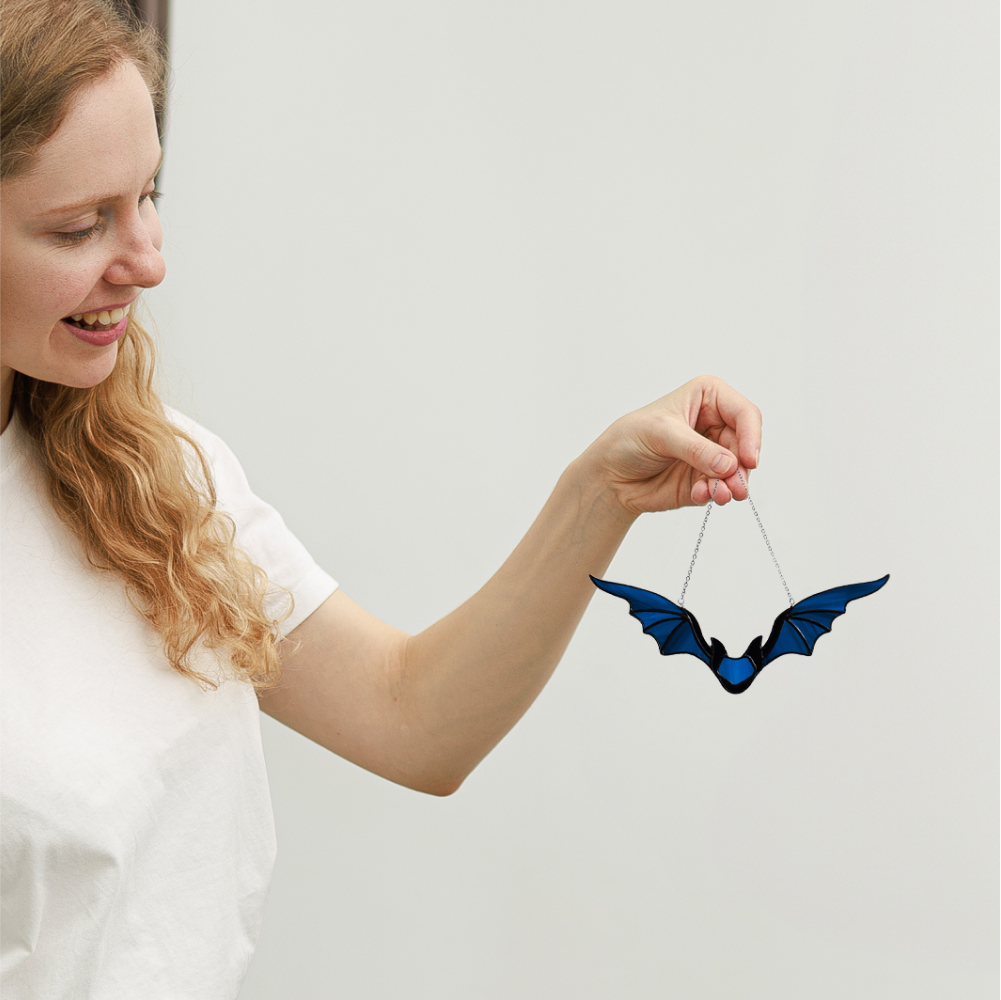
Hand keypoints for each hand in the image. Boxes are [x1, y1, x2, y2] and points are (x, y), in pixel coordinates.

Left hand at [582, 375, 762, 513]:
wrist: (610, 474)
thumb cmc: (629, 439)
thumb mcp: (661, 435)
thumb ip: (696, 449)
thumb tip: (729, 465)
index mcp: (708, 397)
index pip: (744, 413)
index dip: (752, 436)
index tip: (749, 461)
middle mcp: (715, 424)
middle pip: (745, 446)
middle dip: (741, 468)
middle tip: (735, 488)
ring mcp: (713, 453)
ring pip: (738, 471)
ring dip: (732, 485)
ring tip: (720, 496)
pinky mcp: (707, 479)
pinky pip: (722, 488)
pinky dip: (716, 495)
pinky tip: (701, 496)